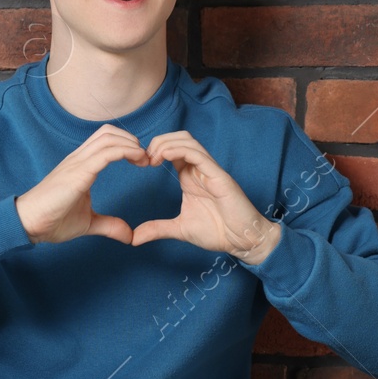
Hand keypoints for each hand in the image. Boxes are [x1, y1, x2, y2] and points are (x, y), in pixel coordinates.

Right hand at [15, 124, 150, 244]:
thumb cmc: (52, 220)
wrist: (28, 223)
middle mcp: (79, 159)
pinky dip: (126, 152)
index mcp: (80, 165)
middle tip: (146, 160)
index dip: (127, 146)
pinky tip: (137, 161)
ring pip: (109, 137)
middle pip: (109, 132)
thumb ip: (109, 225)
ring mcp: (77, 163)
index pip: (106, 141)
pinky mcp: (78, 172)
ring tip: (144, 160)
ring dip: (132, 145)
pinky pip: (106, 153)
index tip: (142, 163)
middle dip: (132, 141)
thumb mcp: (88, 223)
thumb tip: (129, 235)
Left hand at [131, 131, 280, 261]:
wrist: (242, 240)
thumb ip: (157, 229)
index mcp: (190, 176)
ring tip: (152, 158)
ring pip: (187, 141)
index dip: (153, 150)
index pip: (172, 149)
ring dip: (166, 143)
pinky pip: (198, 154)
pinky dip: (178, 150)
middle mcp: (199, 169)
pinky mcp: (218, 175)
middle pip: (178, 138)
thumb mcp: (179, 229)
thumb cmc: (218, 231)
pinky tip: (164, 157)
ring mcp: (209, 170)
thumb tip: (134, 238)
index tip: (140, 164)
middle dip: (158, 142)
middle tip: (144, 158)